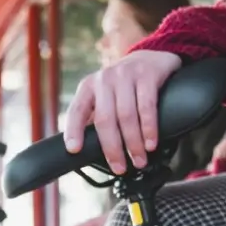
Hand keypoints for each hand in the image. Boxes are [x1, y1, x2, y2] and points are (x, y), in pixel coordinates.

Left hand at [63, 50, 182, 174]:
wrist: (151, 58)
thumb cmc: (128, 87)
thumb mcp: (108, 97)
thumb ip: (100, 117)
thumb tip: (92, 150)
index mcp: (90, 87)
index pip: (77, 110)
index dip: (74, 130)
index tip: (74, 150)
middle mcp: (104, 80)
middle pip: (105, 119)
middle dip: (112, 148)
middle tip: (120, 168)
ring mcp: (125, 76)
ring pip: (126, 116)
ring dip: (133, 143)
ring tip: (139, 161)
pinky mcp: (146, 76)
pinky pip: (147, 107)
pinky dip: (149, 129)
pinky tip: (151, 144)